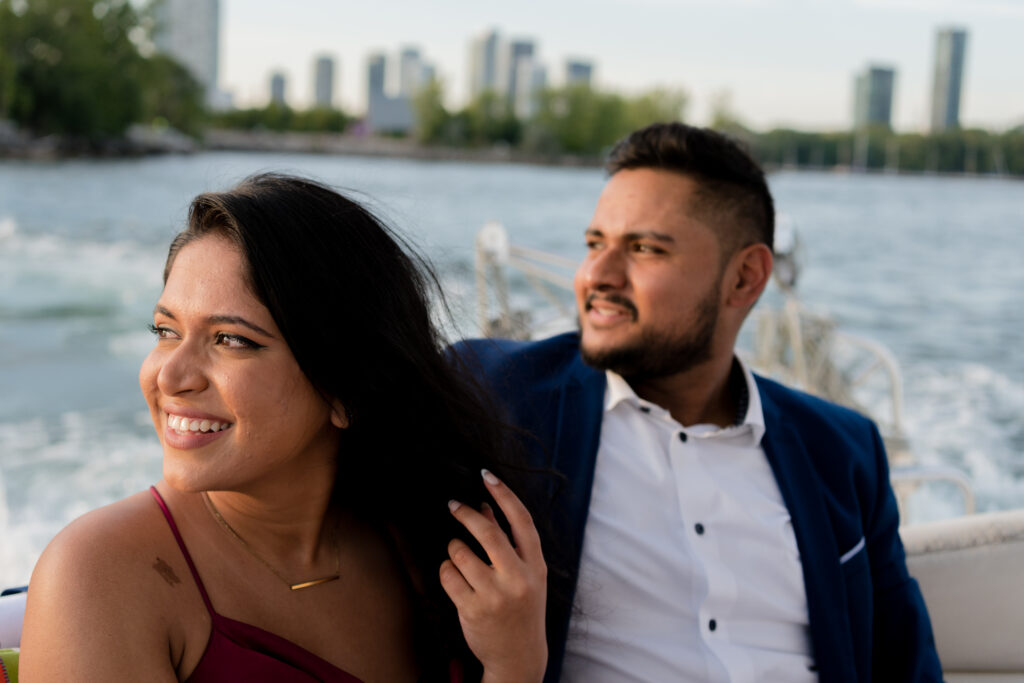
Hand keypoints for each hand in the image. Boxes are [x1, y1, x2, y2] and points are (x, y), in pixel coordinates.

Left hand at [440, 469, 547, 682]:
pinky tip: (454, 577)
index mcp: (536, 566)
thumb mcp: (524, 574)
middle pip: (487, 531)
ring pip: (460, 552)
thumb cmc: (521, 608)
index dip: (504, 494)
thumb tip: (485, 506)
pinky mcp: (472, 609)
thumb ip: (507, 541)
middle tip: (454, 505)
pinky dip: (446, 570)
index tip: (487, 475)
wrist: (519, 656)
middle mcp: (518, 579)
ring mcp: (495, 595)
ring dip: (454, 548)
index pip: (521, 521)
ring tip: (459, 556)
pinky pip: (447, 575)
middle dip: (465, 513)